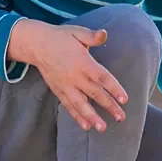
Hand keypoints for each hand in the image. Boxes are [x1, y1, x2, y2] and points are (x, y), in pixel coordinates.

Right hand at [7, 20, 128, 131]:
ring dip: (92, 117)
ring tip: (103, 128)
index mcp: (82, 62)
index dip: (114, 88)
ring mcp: (65, 85)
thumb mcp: (77, 32)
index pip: (101, 77)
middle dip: (109, 106)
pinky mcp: (58, 90)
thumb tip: (104, 34)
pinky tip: (86, 126)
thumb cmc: (60, 37)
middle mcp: (74, 76)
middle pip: (94, 93)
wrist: (36, 45)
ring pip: (81, 104)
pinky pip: (68, 105)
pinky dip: (76, 116)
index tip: (124, 99)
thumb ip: (92, 36)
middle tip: (121, 117)